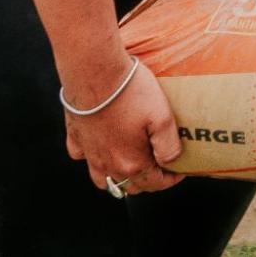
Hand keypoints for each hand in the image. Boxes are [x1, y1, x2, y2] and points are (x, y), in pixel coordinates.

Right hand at [63, 59, 185, 197]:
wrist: (94, 71)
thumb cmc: (129, 92)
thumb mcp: (163, 117)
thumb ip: (169, 146)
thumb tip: (171, 162)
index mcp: (131, 162)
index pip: (155, 183)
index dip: (171, 179)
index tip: (179, 170)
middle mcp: (107, 164)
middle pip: (131, 185)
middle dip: (148, 180)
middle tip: (160, 165)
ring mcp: (89, 153)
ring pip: (104, 179)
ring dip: (119, 177)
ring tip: (131, 164)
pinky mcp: (76, 137)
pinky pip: (83, 157)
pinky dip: (93, 158)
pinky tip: (101, 146)